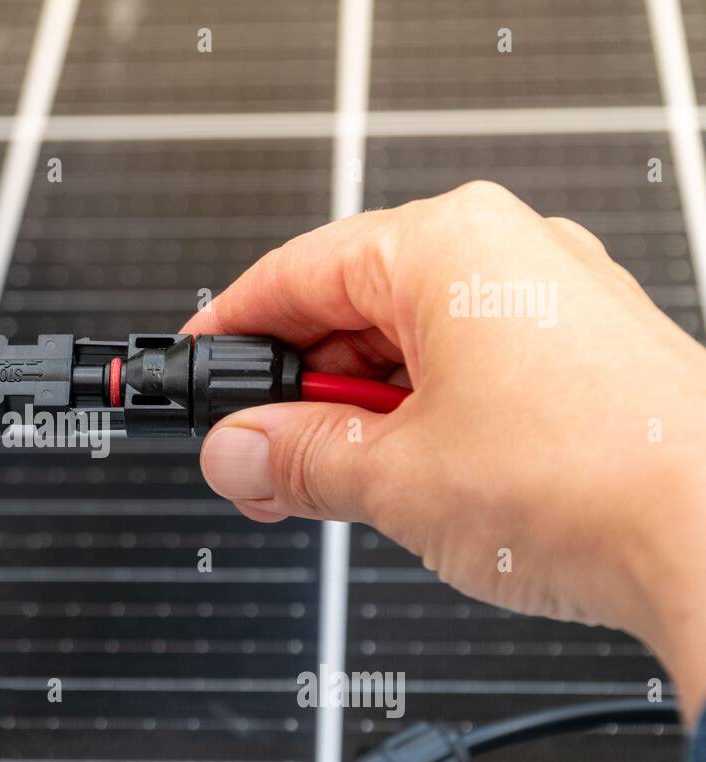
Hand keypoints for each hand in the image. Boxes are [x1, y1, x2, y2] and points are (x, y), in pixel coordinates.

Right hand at [185, 181, 705, 720]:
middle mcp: (505, 255)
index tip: (197, 372)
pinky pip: (465, 371)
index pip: (297, 272)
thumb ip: (295, 457)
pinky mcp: (579, 357)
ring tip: (321, 485)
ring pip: (409, 347)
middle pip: (352, 309)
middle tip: (254, 459)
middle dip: (294, 393)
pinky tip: (394, 479)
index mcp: (449, 247)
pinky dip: (415, 421)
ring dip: (353, 418)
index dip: (233, 330)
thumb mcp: (396, 476)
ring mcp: (550, 303)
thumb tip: (237, 451)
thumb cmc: (593, 481)